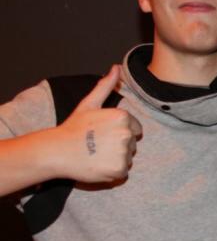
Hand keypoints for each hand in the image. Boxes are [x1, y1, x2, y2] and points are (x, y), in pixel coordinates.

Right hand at [55, 65, 142, 182]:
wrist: (56, 152)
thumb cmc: (73, 128)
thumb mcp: (89, 104)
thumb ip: (106, 86)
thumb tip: (117, 68)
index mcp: (123, 117)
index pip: (135, 129)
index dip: (119, 132)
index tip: (103, 134)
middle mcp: (126, 134)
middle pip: (132, 144)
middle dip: (119, 145)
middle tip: (98, 145)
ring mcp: (123, 153)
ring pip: (128, 158)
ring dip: (116, 159)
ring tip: (96, 155)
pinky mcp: (119, 170)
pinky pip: (123, 172)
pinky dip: (113, 172)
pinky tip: (98, 165)